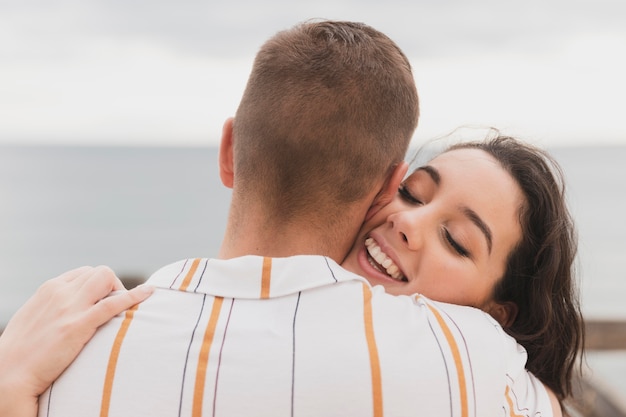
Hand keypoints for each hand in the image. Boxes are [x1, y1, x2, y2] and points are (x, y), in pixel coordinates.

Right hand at [0, 266, 153, 416]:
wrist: (8, 375)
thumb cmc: (21, 352)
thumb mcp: (35, 318)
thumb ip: (53, 307)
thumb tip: (72, 308)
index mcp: (49, 288)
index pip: (85, 273)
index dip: (99, 286)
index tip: (104, 303)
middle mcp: (59, 292)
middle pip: (99, 272)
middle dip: (113, 287)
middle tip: (116, 309)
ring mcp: (69, 307)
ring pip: (106, 278)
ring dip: (121, 290)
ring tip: (123, 312)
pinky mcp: (77, 325)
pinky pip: (113, 302)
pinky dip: (134, 296)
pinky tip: (149, 294)